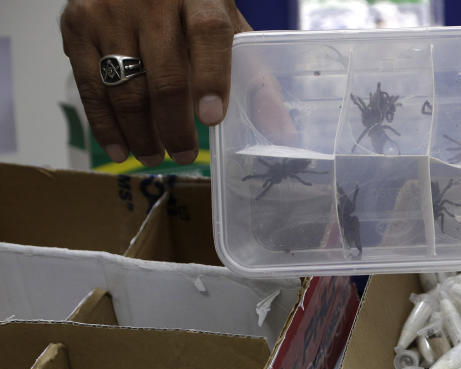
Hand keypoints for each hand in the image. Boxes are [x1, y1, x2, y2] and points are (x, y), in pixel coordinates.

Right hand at [60, 0, 250, 165]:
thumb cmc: (190, 7)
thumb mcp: (227, 27)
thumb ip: (252, 76)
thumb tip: (280, 132)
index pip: (208, 34)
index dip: (211, 78)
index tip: (212, 119)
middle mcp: (151, 1)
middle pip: (164, 75)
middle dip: (174, 127)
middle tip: (184, 156)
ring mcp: (108, 12)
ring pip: (125, 88)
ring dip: (140, 133)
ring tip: (154, 157)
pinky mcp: (76, 26)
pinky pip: (89, 87)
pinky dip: (105, 125)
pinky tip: (120, 149)